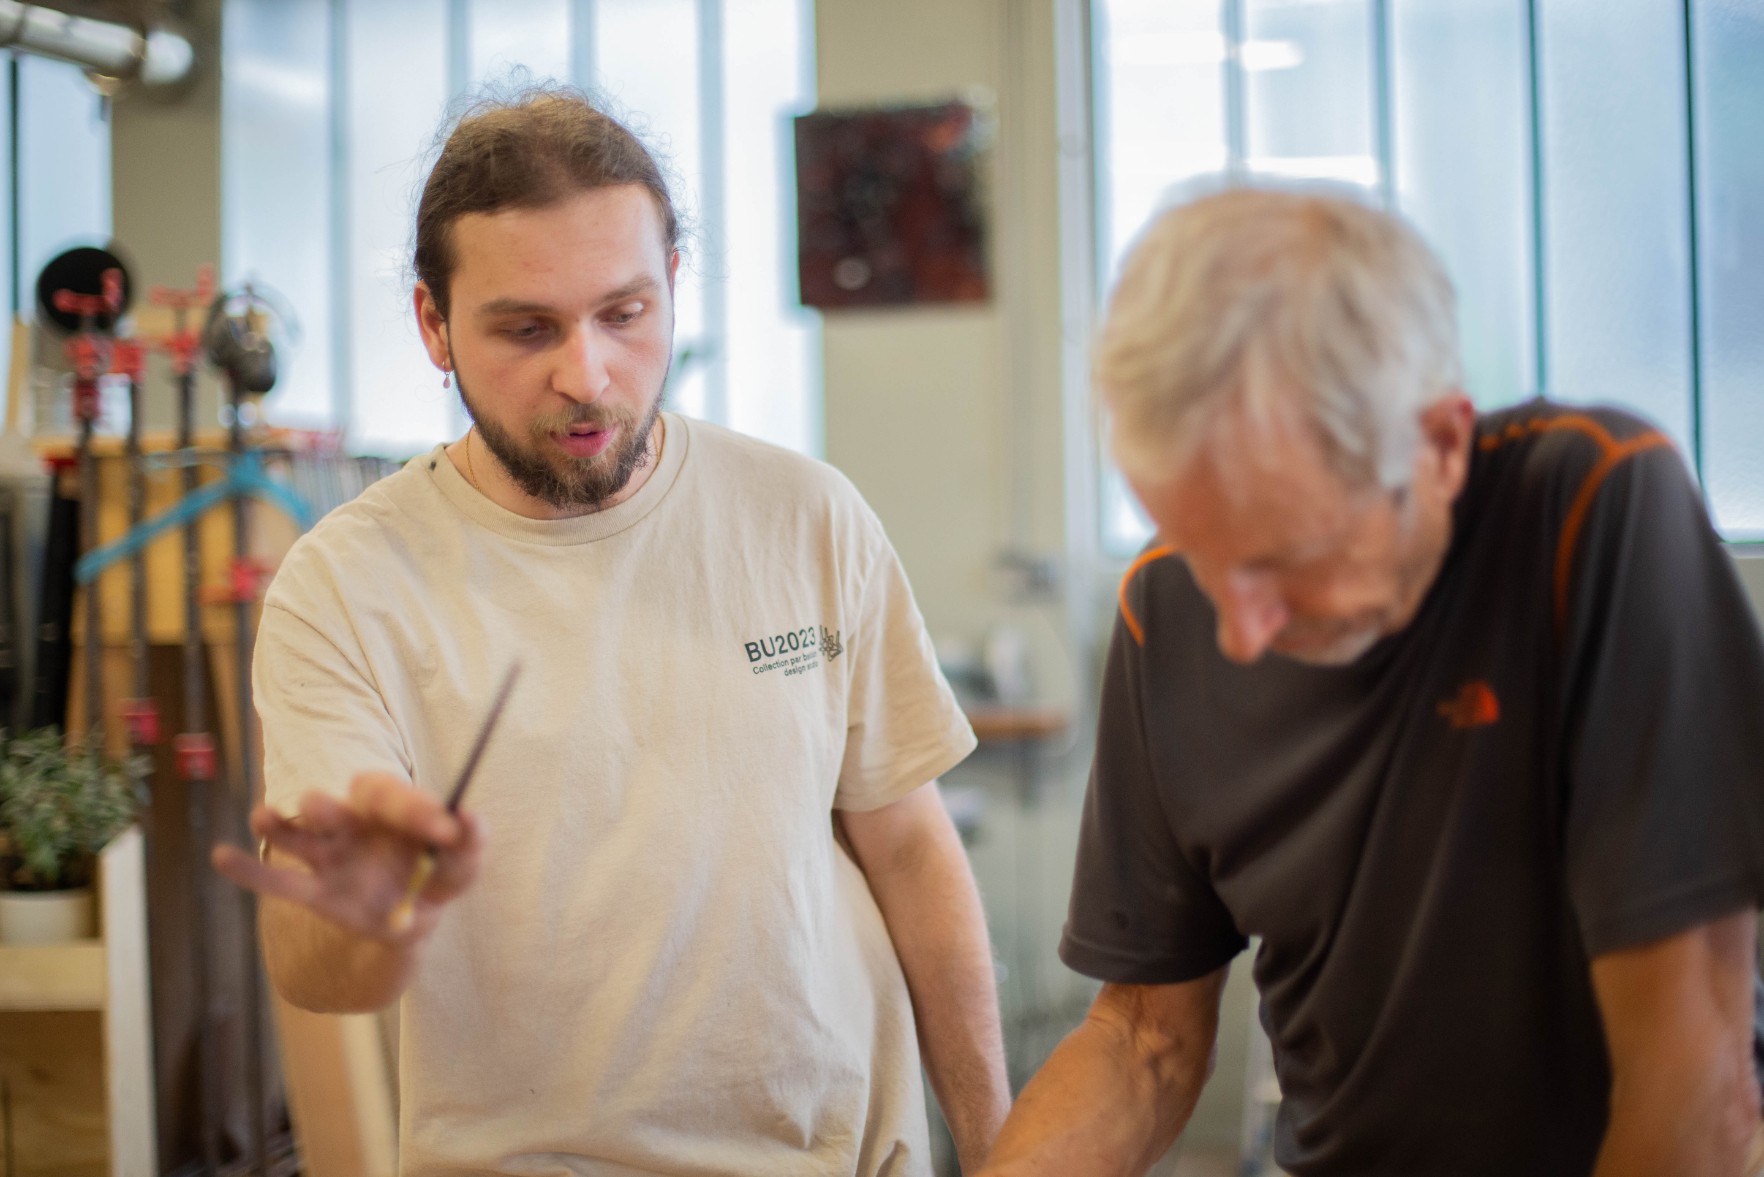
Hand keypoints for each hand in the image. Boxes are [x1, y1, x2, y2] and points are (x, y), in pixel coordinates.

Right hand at [212, 772, 484, 943]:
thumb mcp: (462, 866)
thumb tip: (471, 818)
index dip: (413, 807)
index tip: (442, 826)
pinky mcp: (316, 890)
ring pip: (301, 835)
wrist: (412, 918)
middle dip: (330, 808)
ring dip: (282, 825)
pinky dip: (249, 870)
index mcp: (391, 809)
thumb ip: (469, 844)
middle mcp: (356, 824)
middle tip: (325, 809)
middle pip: (337, 806)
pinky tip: (221, 856)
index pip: (391, 795)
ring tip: (264, 817)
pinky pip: (279, 882)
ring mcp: (331, 855)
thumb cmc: (436, 876)